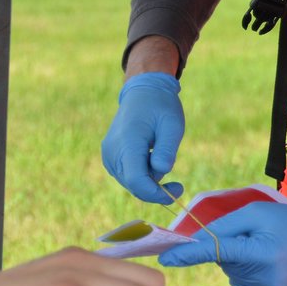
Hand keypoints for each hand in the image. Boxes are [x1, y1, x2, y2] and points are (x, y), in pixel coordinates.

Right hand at [101, 72, 185, 204]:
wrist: (142, 91)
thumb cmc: (160, 106)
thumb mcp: (172, 124)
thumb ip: (167, 148)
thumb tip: (162, 170)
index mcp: (127, 142)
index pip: (136, 180)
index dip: (156, 193)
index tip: (177, 191)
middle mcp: (112, 152)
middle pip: (134, 185)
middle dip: (156, 188)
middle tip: (178, 184)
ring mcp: (108, 155)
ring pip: (131, 183)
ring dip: (149, 180)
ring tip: (160, 156)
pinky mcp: (109, 158)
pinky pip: (127, 176)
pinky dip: (142, 174)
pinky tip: (150, 156)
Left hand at [158, 202, 286, 285]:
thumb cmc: (286, 221)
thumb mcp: (256, 212)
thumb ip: (224, 226)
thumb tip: (196, 242)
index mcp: (261, 252)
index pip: (218, 253)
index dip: (190, 255)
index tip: (166, 259)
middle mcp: (263, 277)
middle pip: (223, 261)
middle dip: (228, 247)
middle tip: (255, 237)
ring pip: (229, 272)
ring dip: (237, 260)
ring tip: (264, 249)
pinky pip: (239, 282)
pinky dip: (245, 271)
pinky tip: (265, 263)